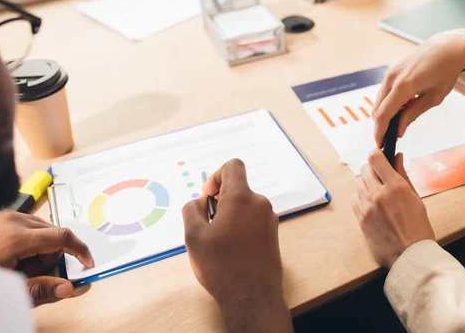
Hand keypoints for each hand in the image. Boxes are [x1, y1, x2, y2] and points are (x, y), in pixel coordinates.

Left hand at [0, 210, 94, 305]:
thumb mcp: (10, 289)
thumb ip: (42, 289)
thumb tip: (69, 289)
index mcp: (16, 237)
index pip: (62, 237)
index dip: (80, 250)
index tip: (88, 263)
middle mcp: (13, 220)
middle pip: (53, 234)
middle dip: (51, 257)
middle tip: (31, 275)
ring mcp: (5, 216)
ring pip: (42, 230)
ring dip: (39, 250)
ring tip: (18, 268)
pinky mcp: (1, 217)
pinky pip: (28, 227)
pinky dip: (28, 243)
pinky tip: (12, 258)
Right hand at [183, 159, 291, 331]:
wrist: (252, 297)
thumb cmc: (223, 267)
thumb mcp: (194, 236)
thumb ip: (192, 210)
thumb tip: (199, 202)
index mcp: (241, 198)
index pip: (232, 166)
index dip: (216, 176)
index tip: (208, 197)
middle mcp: (259, 204)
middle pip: (237, 188)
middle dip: (219, 201)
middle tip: (207, 226)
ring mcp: (269, 219)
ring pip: (244, 205)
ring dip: (229, 216)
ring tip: (218, 241)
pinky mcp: (272, 233)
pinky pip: (252, 219)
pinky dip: (240, 226)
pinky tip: (231, 248)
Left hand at [352, 150, 434, 268]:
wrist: (410, 256)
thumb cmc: (418, 228)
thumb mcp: (416, 198)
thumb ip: (403, 175)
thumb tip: (397, 156)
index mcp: (396, 186)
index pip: (375, 158)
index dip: (376, 155)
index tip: (380, 157)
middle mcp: (378, 194)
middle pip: (364, 169)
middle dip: (372, 170)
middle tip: (381, 177)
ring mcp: (367, 207)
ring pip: (358, 183)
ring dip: (366, 183)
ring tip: (377, 193)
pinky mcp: (360, 218)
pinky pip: (354, 198)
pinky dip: (361, 198)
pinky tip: (371, 204)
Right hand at [373, 30, 464, 146]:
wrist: (447, 47)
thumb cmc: (445, 71)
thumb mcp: (434, 97)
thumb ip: (413, 114)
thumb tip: (399, 130)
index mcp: (404, 86)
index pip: (384, 114)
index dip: (380, 132)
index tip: (381, 145)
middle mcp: (392, 78)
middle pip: (377, 109)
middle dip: (379, 126)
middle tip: (387, 141)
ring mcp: (390, 73)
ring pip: (379, 101)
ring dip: (383, 115)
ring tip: (394, 127)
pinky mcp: (391, 71)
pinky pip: (384, 93)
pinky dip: (387, 105)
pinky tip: (398, 111)